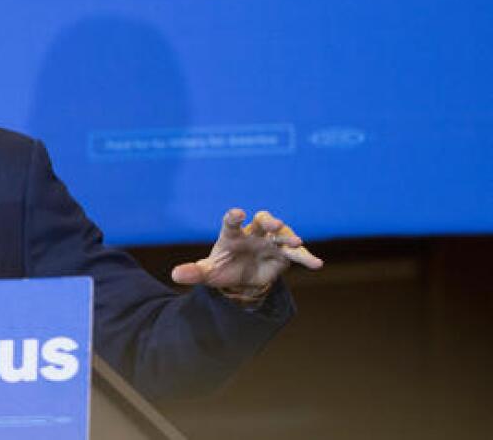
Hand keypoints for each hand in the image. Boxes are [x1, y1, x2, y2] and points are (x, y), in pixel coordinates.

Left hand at [171, 209, 322, 300]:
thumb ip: (194, 272)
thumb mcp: (208, 273)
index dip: (234, 217)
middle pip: (261, 221)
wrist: (242, 278)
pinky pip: (296, 254)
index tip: (237, 213)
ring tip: (296, 242)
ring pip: (281, 234)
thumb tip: (175, 275)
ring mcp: (270, 242)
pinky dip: (306, 257)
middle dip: (268, 221)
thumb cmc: (223, 268)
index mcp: (231, 234)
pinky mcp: (283, 254)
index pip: (232, 222)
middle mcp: (252, 233)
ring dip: (289, 236)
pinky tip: (317, 264)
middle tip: (273, 225)